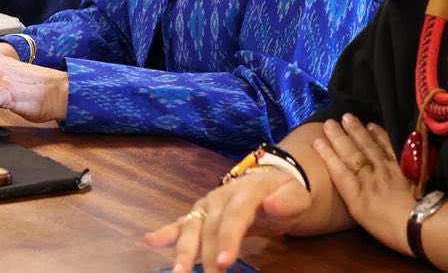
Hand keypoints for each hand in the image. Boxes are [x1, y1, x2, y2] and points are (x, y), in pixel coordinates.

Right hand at [144, 168, 311, 272]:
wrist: (273, 184)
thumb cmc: (286, 194)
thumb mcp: (296, 196)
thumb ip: (287, 201)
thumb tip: (273, 204)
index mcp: (246, 190)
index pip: (236, 214)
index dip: (229, 238)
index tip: (226, 262)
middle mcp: (221, 196)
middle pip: (210, 227)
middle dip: (207, 256)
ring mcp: (208, 205)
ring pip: (191, 227)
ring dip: (183, 251)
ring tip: (178, 272)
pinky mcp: (200, 214)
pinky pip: (182, 224)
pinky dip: (166, 233)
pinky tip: (151, 240)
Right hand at [310, 114, 413, 253]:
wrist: (420, 223)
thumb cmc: (391, 230)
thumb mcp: (364, 219)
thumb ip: (354, 199)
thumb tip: (348, 183)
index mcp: (356, 197)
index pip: (338, 172)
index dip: (327, 155)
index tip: (317, 140)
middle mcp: (368, 179)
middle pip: (351, 155)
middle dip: (339, 137)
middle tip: (329, 122)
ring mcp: (386, 169)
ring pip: (369, 146)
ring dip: (357, 131)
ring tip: (348, 118)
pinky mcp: (403, 165)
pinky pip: (389, 145)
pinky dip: (380, 134)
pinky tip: (373, 126)